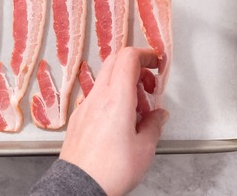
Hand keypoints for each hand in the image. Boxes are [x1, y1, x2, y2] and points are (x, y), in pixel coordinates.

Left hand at [60, 47, 168, 195]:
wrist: (80, 185)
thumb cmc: (110, 170)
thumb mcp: (144, 148)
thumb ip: (154, 125)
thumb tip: (158, 116)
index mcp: (116, 99)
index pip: (128, 57)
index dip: (146, 54)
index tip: (157, 62)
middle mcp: (97, 97)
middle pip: (114, 62)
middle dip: (136, 68)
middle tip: (149, 87)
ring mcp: (84, 106)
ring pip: (105, 80)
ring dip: (124, 85)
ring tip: (138, 111)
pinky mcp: (78, 117)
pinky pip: (96, 97)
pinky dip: (111, 98)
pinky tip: (120, 121)